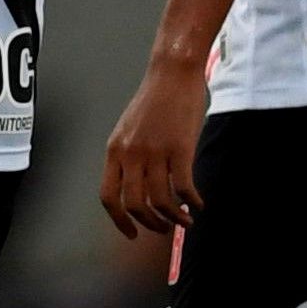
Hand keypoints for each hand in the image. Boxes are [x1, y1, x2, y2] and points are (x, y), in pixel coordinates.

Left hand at [101, 57, 211, 237]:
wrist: (172, 74)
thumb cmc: (154, 102)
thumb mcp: (129, 131)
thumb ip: (128, 157)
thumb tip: (138, 187)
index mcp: (114, 151)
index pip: (108, 196)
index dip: (119, 220)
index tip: (133, 233)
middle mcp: (130, 154)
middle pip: (134, 204)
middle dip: (150, 224)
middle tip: (164, 229)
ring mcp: (154, 152)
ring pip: (160, 200)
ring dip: (174, 218)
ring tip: (185, 221)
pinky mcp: (180, 148)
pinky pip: (183, 187)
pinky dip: (191, 202)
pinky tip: (198, 205)